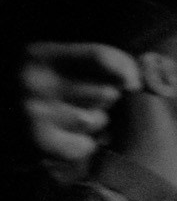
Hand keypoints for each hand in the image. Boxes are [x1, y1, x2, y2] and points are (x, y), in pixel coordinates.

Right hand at [21, 42, 139, 165]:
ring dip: (92, 124)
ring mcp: (33, 111)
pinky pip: (84, 145)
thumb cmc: (36, 91)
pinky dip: (81, 146)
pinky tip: (65, 139)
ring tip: (70, 121)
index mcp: (40, 54)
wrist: (3, 120)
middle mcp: (34, 80)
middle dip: (104, 101)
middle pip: (105, 92)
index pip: (101, 57)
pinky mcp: (35, 141)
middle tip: (81, 103)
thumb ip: (93, 62)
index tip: (134, 83)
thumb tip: (139, 75)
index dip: (127, 70)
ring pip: (96, 120)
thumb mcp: (54, 64)